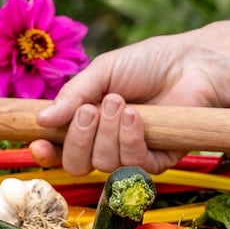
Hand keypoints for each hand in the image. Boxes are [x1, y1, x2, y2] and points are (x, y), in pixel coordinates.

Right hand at [30, 31, 229, 174]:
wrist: (191, 63)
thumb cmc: (147, 63)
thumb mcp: (102, 71)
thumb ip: (72, 95)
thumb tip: (41, 120)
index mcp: (87, 125)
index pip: (60, 150)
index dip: (46, 153)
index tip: (38, 143)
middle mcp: (105, 144)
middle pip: (77, 165)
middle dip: (78, 140)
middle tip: (90, 110)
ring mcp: (131, 154)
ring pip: (104, 165)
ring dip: (108, 133)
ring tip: (120, 102)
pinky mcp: (157, 161)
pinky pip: (134, 164)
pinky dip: (131, 139)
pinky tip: (137, 116)